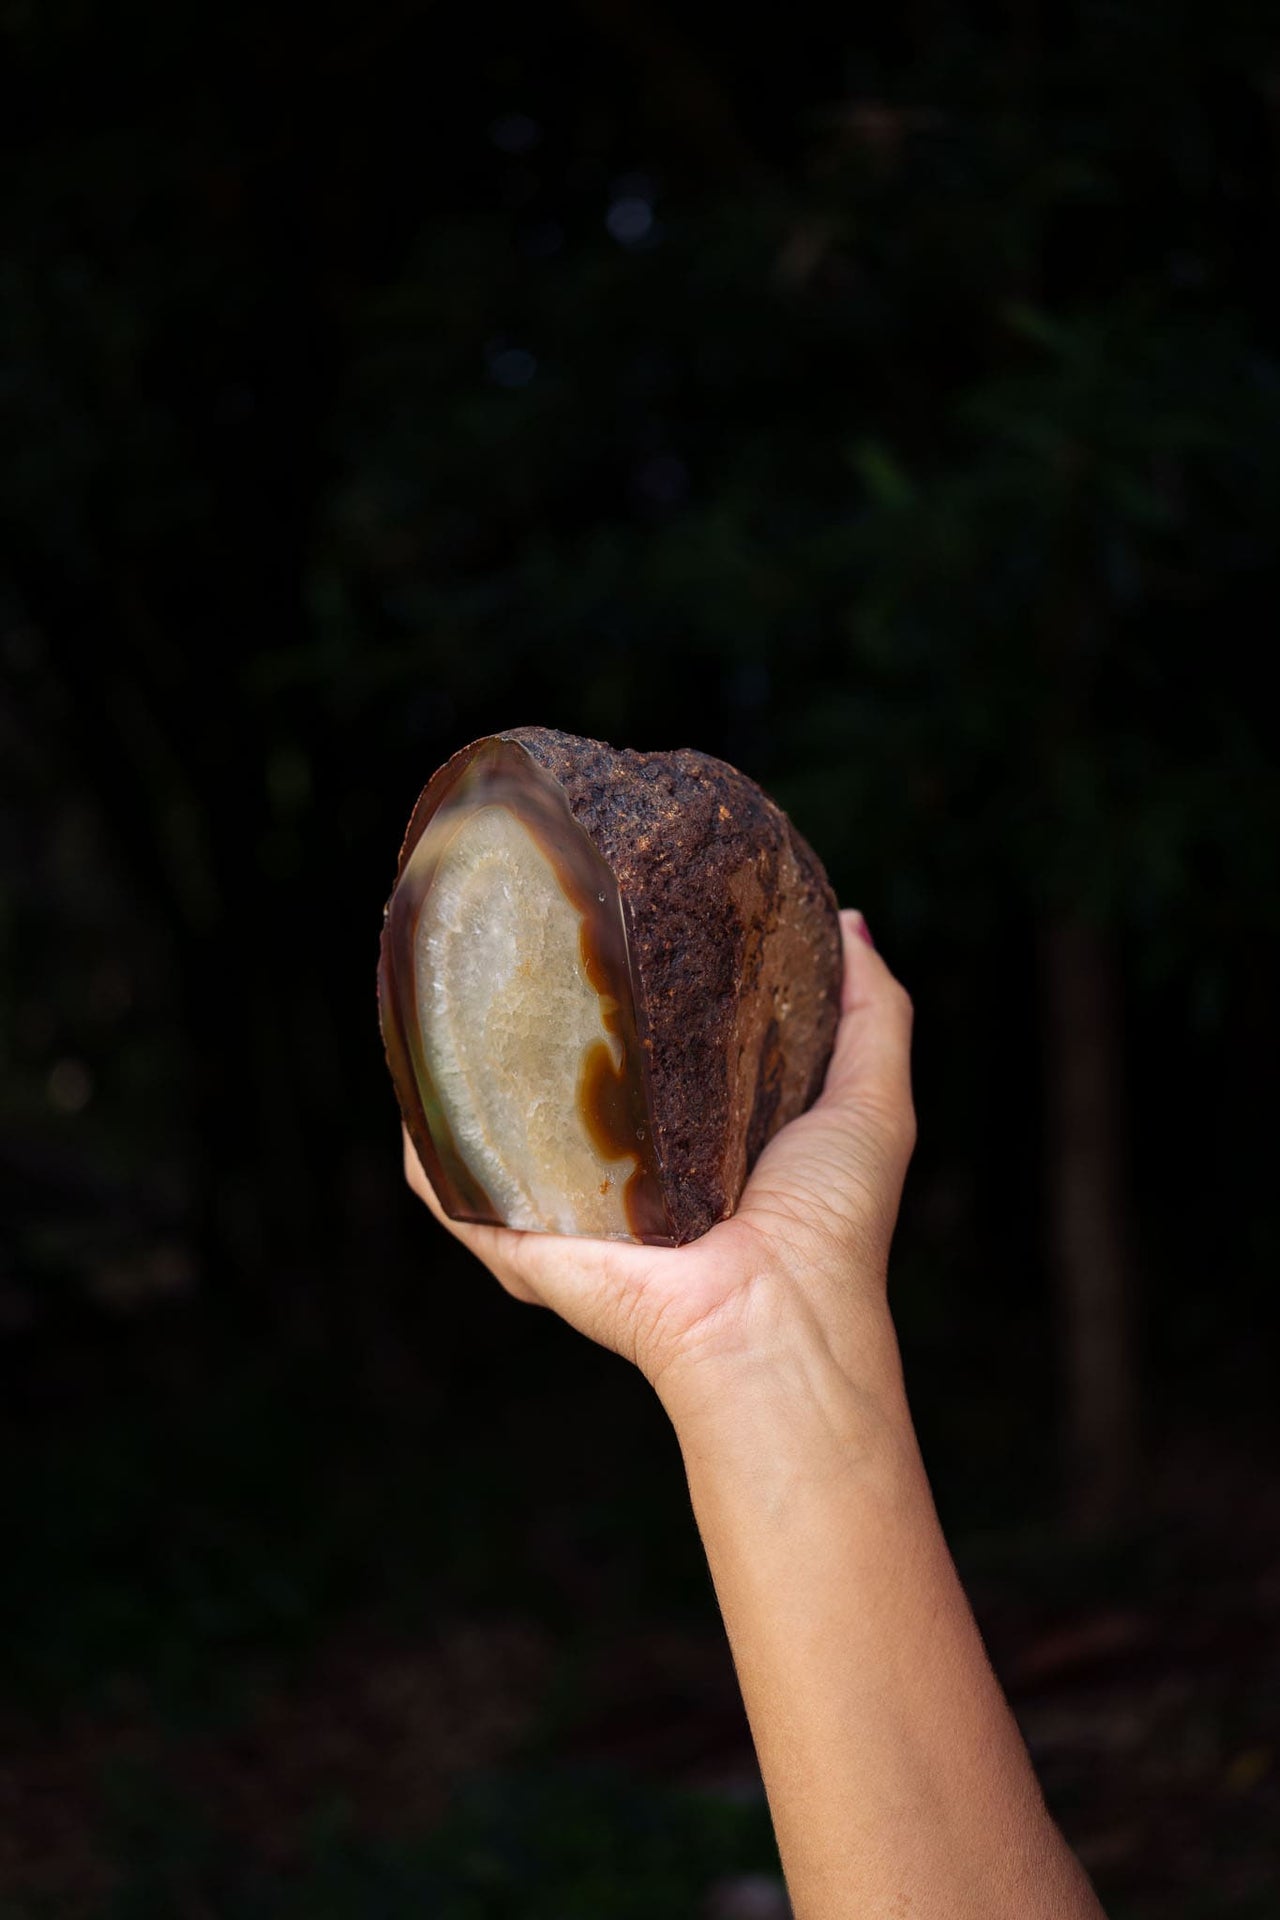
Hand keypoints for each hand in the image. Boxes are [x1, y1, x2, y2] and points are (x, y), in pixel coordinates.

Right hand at [403, 909, 915, 1414]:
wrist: (774, 1322)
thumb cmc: (831, 1226)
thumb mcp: (871, 1102)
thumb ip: (872, 1016)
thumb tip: (850, 924)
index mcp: (695, 1145)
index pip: (649, 1059)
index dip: (634, 994)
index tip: (617, 920)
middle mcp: (624, 1177)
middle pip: (566, 1088)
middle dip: (541, 1022)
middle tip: (526, 940)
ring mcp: (564, 1209)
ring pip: (497, 1129)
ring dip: (468, 1071)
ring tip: (448, 989)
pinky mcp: (518, 1237)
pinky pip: (452, 1183)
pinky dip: (427, 1136)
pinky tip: (414, 1076)